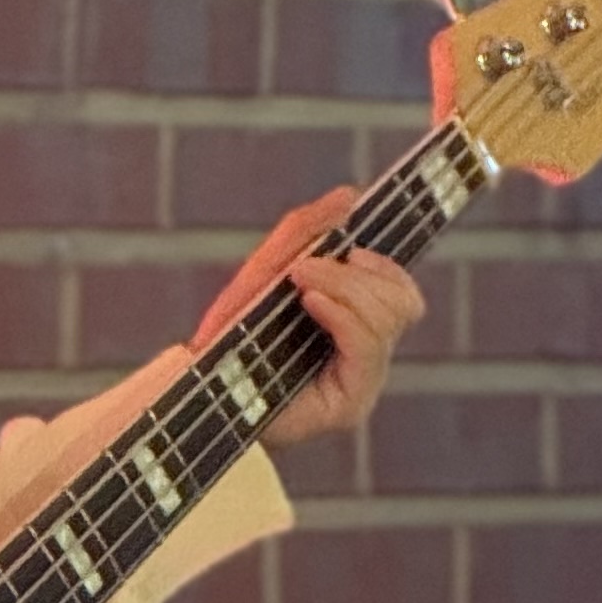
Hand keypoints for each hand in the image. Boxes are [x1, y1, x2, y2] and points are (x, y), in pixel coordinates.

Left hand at [192, 185, 425, 453]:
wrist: (197, 386)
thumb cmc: (231, 333)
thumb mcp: (265, 272)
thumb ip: (302, 232)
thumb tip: (348, 195)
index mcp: (357, 327)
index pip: (403, 294)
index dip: (388, 265)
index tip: (352, 247)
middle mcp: (367, 358)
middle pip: (404, 303)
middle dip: (356, 275)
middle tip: (306, 267)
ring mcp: (363, 384)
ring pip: (390, 320)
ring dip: (345, 288)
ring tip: (300, 282)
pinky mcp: (350, 406)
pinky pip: (368, 347)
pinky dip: (342, 314)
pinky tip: (310, 302)